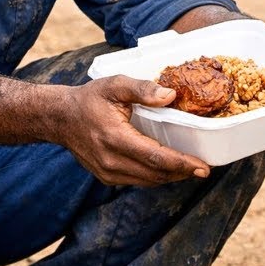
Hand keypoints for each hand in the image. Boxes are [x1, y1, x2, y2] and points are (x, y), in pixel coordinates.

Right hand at [57, 76, 210, 186]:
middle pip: (155, 173)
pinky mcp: (106, 177)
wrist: (61, 118)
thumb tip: (170, 95)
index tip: (202, 166)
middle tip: (204, 168)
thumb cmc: (89, 99)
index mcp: (115, 137)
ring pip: (147, 181)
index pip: (155, 156)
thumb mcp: (115, 84)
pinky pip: (137, 181)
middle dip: (182, 172)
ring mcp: (107, 172)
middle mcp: (111, 160)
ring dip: (170, 176)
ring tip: (190, 169)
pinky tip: (167, 168)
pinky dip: (155, 176)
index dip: (181, 163)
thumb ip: (142, 88)